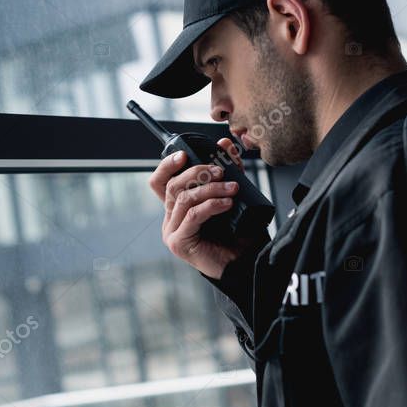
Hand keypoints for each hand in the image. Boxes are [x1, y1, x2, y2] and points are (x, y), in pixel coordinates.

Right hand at [149, 138, 251, 279]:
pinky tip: (227, 203)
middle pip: (172, 186)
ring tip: (232, 189)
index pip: (160, 182)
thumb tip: (223, 143)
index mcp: (178, 207)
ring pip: (183, 199)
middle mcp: (171, 218)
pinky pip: (192, 215)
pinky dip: (211, 205)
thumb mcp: (233, 195)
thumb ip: (228, 170)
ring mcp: (172, 231)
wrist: (245, 263)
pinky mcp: (179, 243)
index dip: (167, 166)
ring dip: (210, 189)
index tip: (184, 154)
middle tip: (220, 171)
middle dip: (197, 173)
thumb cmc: (238, 233)